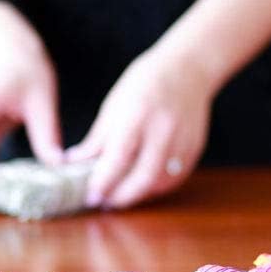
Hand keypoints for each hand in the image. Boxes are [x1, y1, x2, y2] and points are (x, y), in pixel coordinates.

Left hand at [68, 48, 214, 208]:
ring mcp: (182, 141)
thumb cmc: (145, 83)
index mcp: (137, 116)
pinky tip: (142, 186)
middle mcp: (162, 130)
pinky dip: (156, 187)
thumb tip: (75, 162)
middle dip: (121, 197)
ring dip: (139, 195)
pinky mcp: (195, 148)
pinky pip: (175, 178)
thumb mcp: (114, 105)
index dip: (103, 182)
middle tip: (104, 202)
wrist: (187, 69)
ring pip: (161, 182)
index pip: (117, 158)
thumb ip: (98, 138)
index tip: (90, 196)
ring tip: (120, 196)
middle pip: (143, 177)